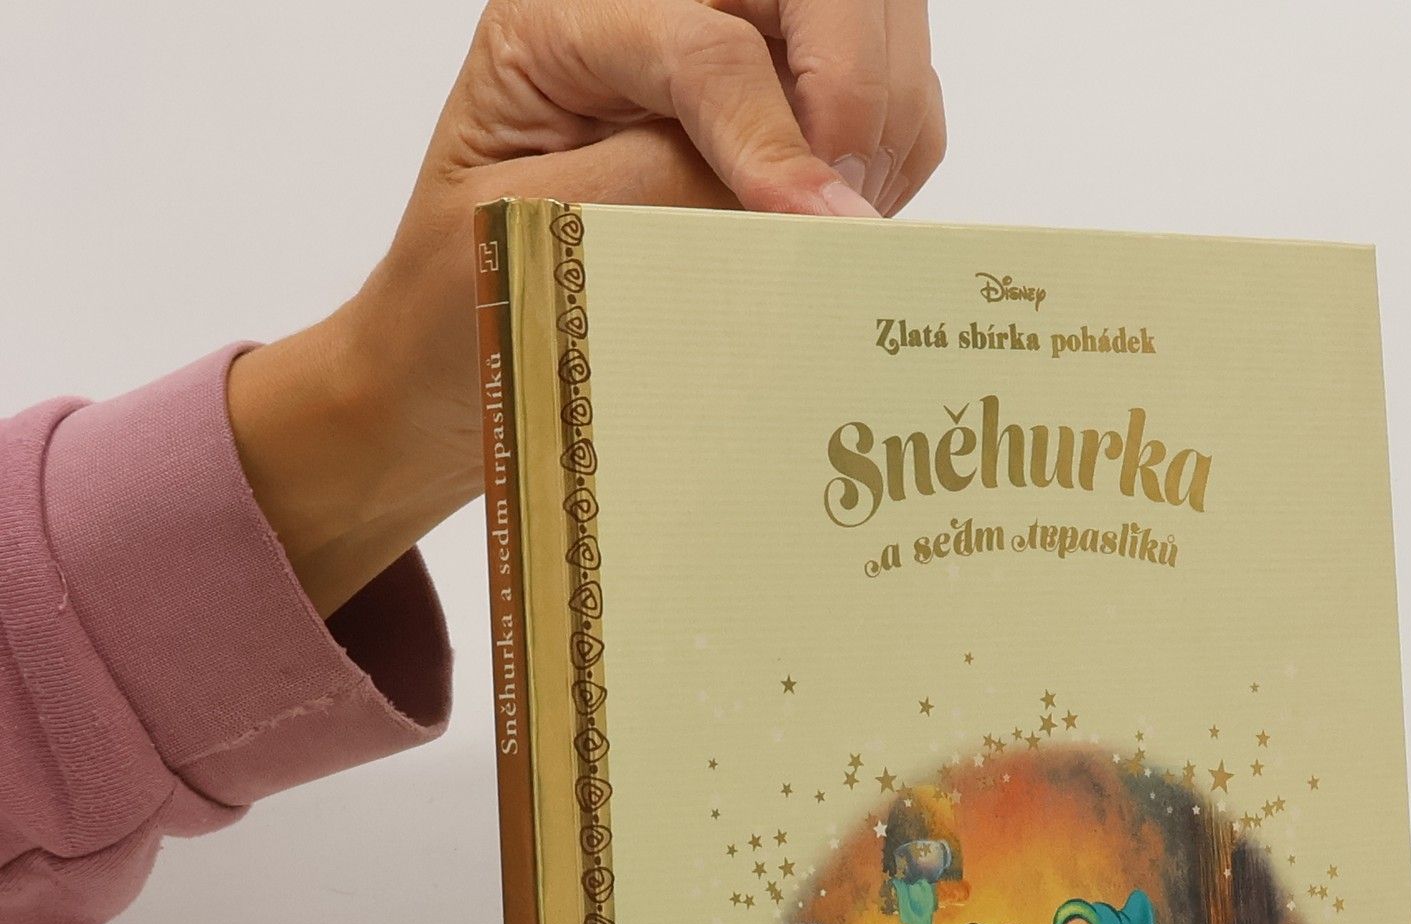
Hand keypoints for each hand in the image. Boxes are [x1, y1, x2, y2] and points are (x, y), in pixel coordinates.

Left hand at [229, 0, 944, 614]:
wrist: (458, 343)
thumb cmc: (473, 295)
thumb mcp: (540, 240)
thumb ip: (663, 192)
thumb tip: (799, 199)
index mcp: (561, 14)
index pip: (705, 45)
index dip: (775, 138)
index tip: (822, 229)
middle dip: (858, 91)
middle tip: (846, 214)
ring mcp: (727, 27)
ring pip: (874, 22)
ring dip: (883, 124)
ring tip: (836, 228)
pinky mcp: (781, 82)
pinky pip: (890, 88)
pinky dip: (891, 150)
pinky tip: (839, 220)